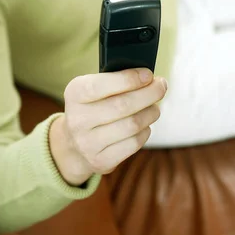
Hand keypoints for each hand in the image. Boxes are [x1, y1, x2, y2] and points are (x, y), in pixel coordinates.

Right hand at [49, 69, 166, 185]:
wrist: (73, 143)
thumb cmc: (92, 106)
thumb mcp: (93, 87)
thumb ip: (115, 80)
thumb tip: (148, 78)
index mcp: (75, 94)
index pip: (101, 85)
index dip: (128, 79)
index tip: (148, 74)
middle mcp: (77, 119)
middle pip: (123, 105)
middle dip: (148, 94)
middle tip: (161, 86)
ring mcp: (88, 143)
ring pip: (132, 125)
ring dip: (150, 112)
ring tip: (155, 106)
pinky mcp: (101, 161)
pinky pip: (133, 144)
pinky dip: (145, 131)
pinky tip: (144, 124)